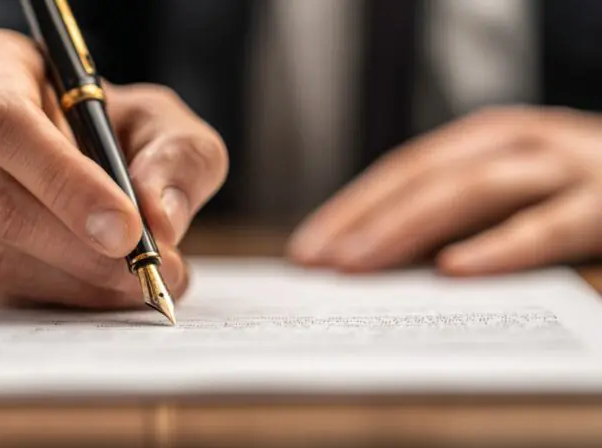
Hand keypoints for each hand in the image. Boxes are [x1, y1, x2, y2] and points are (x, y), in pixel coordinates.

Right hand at [0, 29, 226, 306]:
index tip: (128, 230)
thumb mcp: (151, 116)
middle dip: (82, 251)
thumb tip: (163, 222)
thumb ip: (176, 155)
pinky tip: (94, 290)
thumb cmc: (94, 123)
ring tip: (133, 285)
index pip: (4, 126)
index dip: (66, 184)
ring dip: (75, 283)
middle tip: (146, 274)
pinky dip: (53, 299)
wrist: (39, 141)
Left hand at [288, 106, 601, 274]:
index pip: (404, 169)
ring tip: (360, 265)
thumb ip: (456, 215)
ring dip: (408, 228)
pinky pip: (553, 225)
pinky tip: (455, 270)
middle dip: (364, 220)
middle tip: (318, 263)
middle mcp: (522, 142)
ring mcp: (567, 167)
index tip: (307, 248)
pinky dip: (501, 247)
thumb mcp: (513, 193)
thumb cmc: (579, 194)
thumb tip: (374, 259)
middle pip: (426, 176)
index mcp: (491, 139)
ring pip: (475, 190)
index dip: (351, 207)